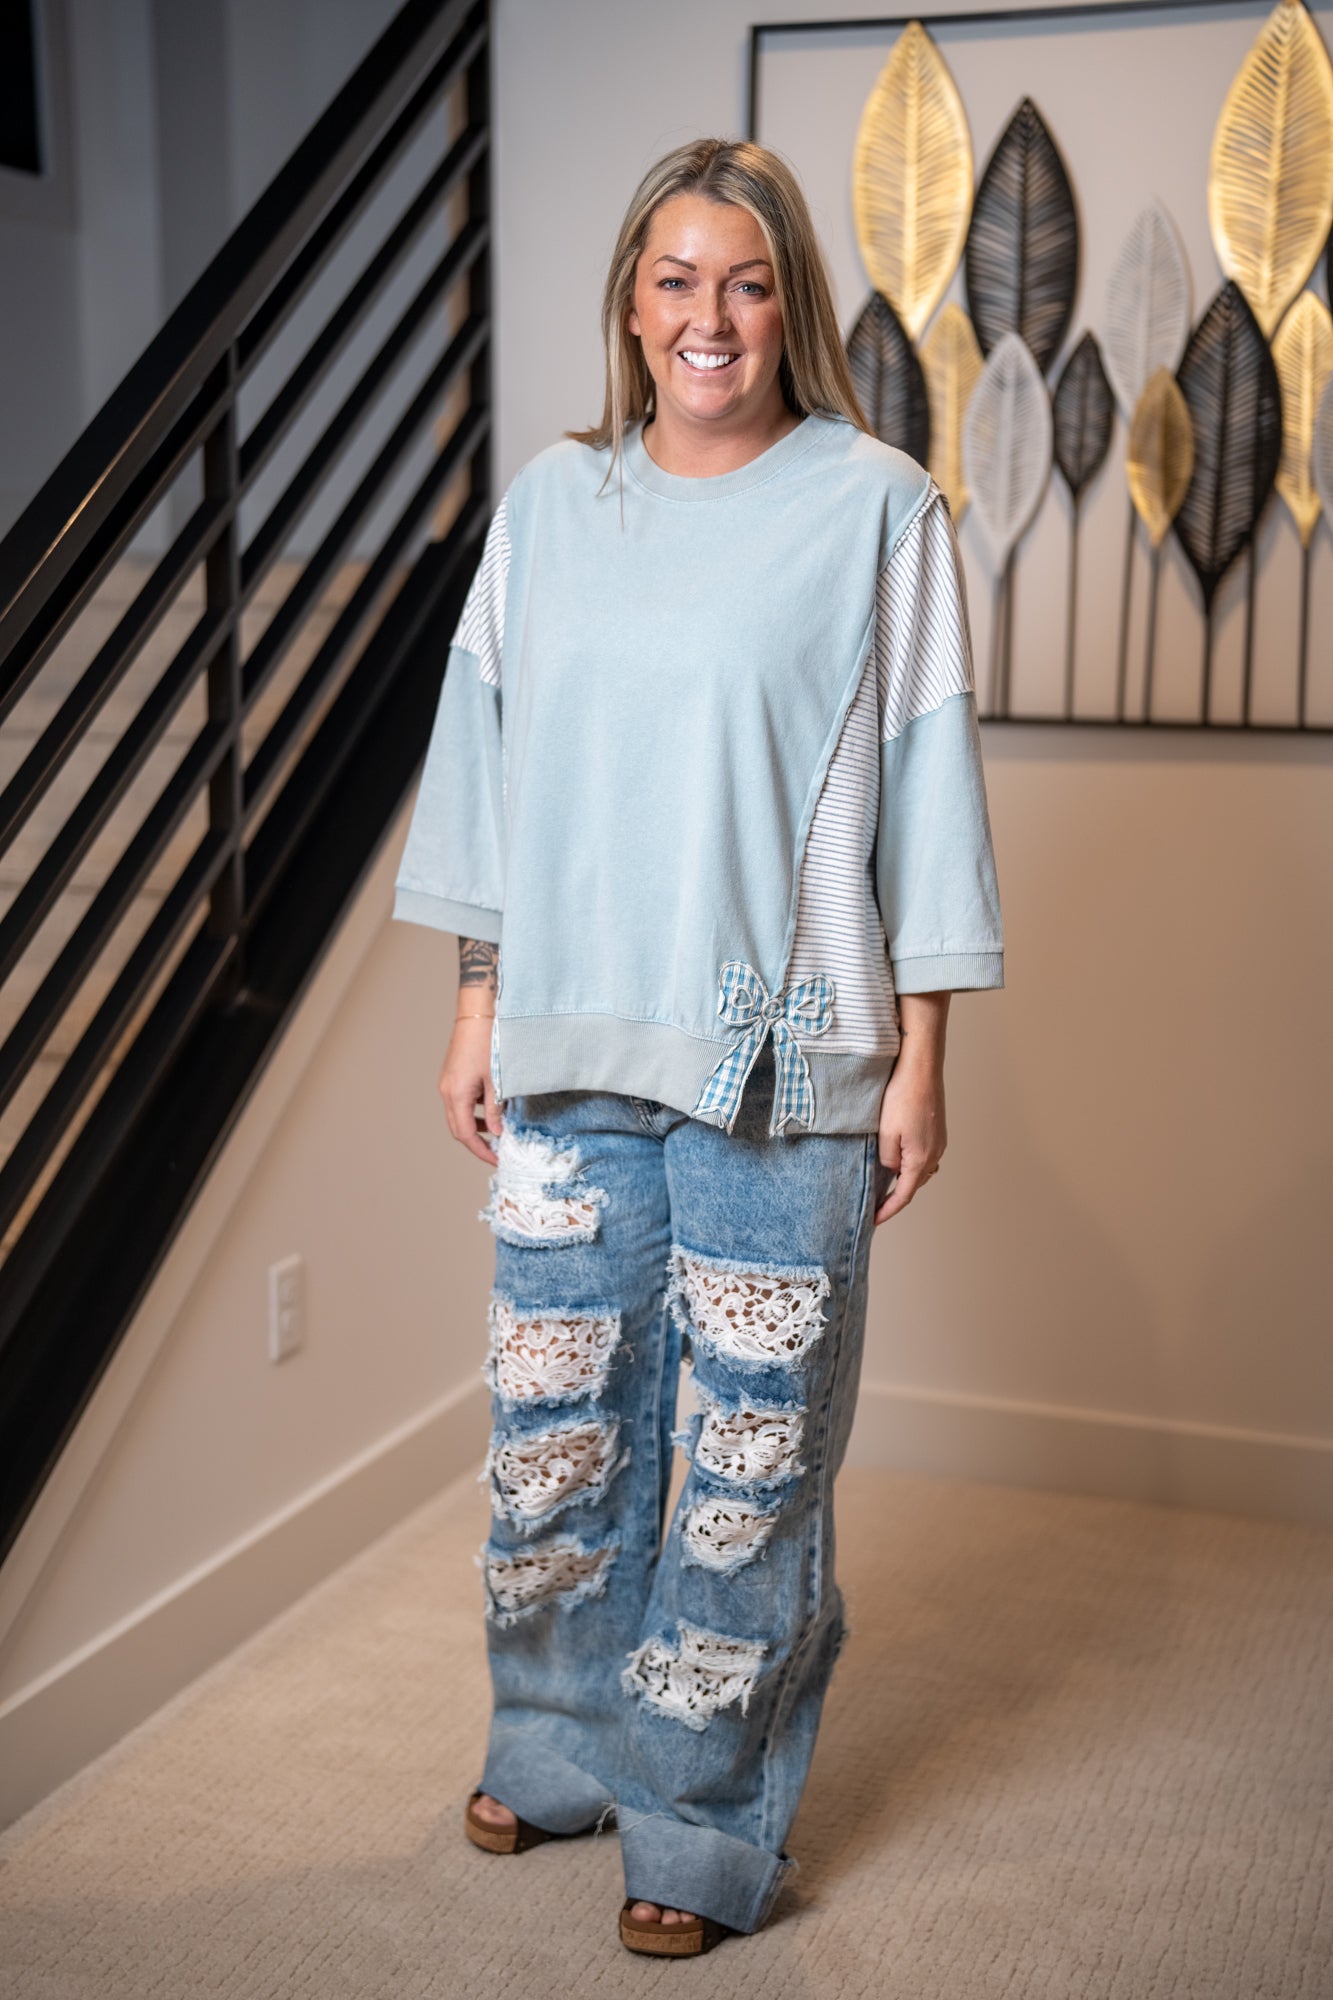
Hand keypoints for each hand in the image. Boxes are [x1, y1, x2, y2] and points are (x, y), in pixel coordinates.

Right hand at [439, 1015, 504, 1165]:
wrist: (477, 1014)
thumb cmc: (488, 1042)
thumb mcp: (497, 1079)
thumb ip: (496, 1108)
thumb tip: (497, 1132)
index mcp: (457, 1094)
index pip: (466, 1134)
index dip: (481, 1150)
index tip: (497, 1159)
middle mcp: (447, 1091)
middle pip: (458, 1128)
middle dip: (476, 1143)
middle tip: (496, 1151)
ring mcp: (447, 1083)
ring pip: (457, 1116)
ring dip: (475, 1127)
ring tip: (496, 1131)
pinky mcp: (451, 1076)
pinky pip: (459, 1102)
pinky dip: (473, 1112)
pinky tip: (490, 1109)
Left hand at [873, 1054, 945, 1224]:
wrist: (921, 1067)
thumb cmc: (902, 1096)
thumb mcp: (885, 1133)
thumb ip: (887, 1159)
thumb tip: (892, 1169)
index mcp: (921, 1158)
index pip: (904, 1195)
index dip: (888, 1210)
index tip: (875, 1220)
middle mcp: (935, 1153)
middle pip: (915, 1183)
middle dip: (896, 1195)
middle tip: (875, 1202)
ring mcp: (939, 1141)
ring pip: (921, 1169)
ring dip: (905, 1177)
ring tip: (884, 1180)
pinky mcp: (937, 1129)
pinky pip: (924, 1154)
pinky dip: (911, 1162)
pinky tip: (897, 1155)